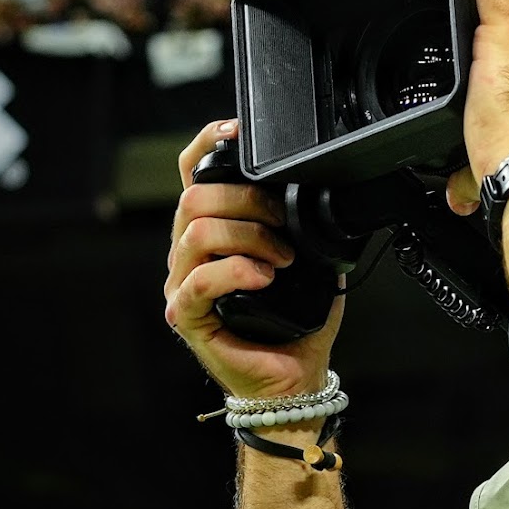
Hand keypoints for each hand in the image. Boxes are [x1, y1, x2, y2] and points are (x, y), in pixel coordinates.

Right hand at [165, 120, 342, 399]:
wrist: (296, 374)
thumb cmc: (298, 316)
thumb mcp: (309, 254)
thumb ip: (302, 221)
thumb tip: (325, 186)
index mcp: (214, 229)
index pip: (191, 174)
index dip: (208, 146)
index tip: (237, 134)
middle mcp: (189, 252)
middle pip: (195, 197)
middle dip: (248, 200)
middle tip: (284, 224)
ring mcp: (183, 283)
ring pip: (197, 232)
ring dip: (248, 237)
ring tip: (282, 260)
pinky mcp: (186, 315)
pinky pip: (198, 281)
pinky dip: (235, 272)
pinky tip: (263, 277)